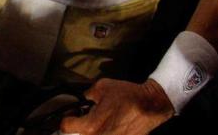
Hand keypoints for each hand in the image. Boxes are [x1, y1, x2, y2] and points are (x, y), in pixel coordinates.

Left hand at [59, 78, 173, 134]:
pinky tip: (112, 124)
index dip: (67, 117)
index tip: (72, 112)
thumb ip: (87, 95)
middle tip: (85, 116)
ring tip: (100, 120)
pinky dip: (105, 131)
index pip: (66, 127)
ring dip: (92, 130)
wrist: (151, 105)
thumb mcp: (101, 87)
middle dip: (79, 125)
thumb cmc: (127, 95)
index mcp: (91, 126)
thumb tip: (83, 100)